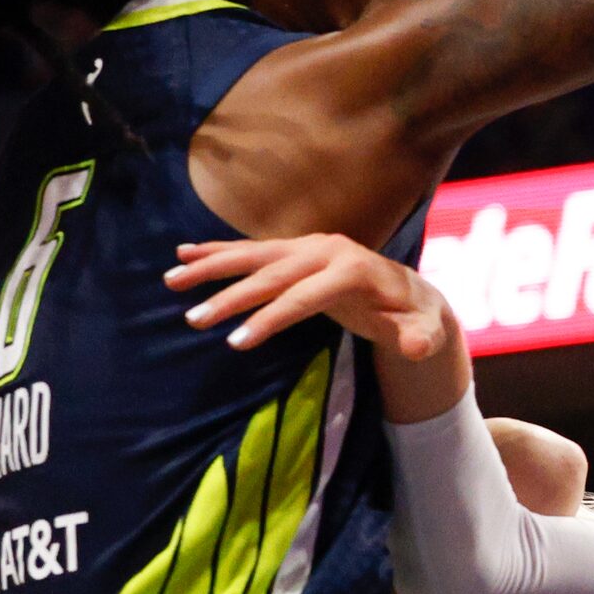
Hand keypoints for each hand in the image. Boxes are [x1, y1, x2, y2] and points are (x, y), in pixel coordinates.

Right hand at [167, 235, 456, 361]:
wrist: (410, 292)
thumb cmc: (412, 317)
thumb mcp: (421, 331)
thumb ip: (419, 340)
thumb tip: (418, 349)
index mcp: (353, 269)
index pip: (305, 296)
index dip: (272, 319)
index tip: (236, 344)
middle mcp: (327, 249)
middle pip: (273, 273)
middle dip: (232, 296)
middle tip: (194, 320)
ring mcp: (310, 245)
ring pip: (255, 255)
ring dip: (212, 265)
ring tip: (172, 279)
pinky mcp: (297, 248)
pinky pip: (253, 250)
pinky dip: (219, 251)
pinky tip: (185, 254)